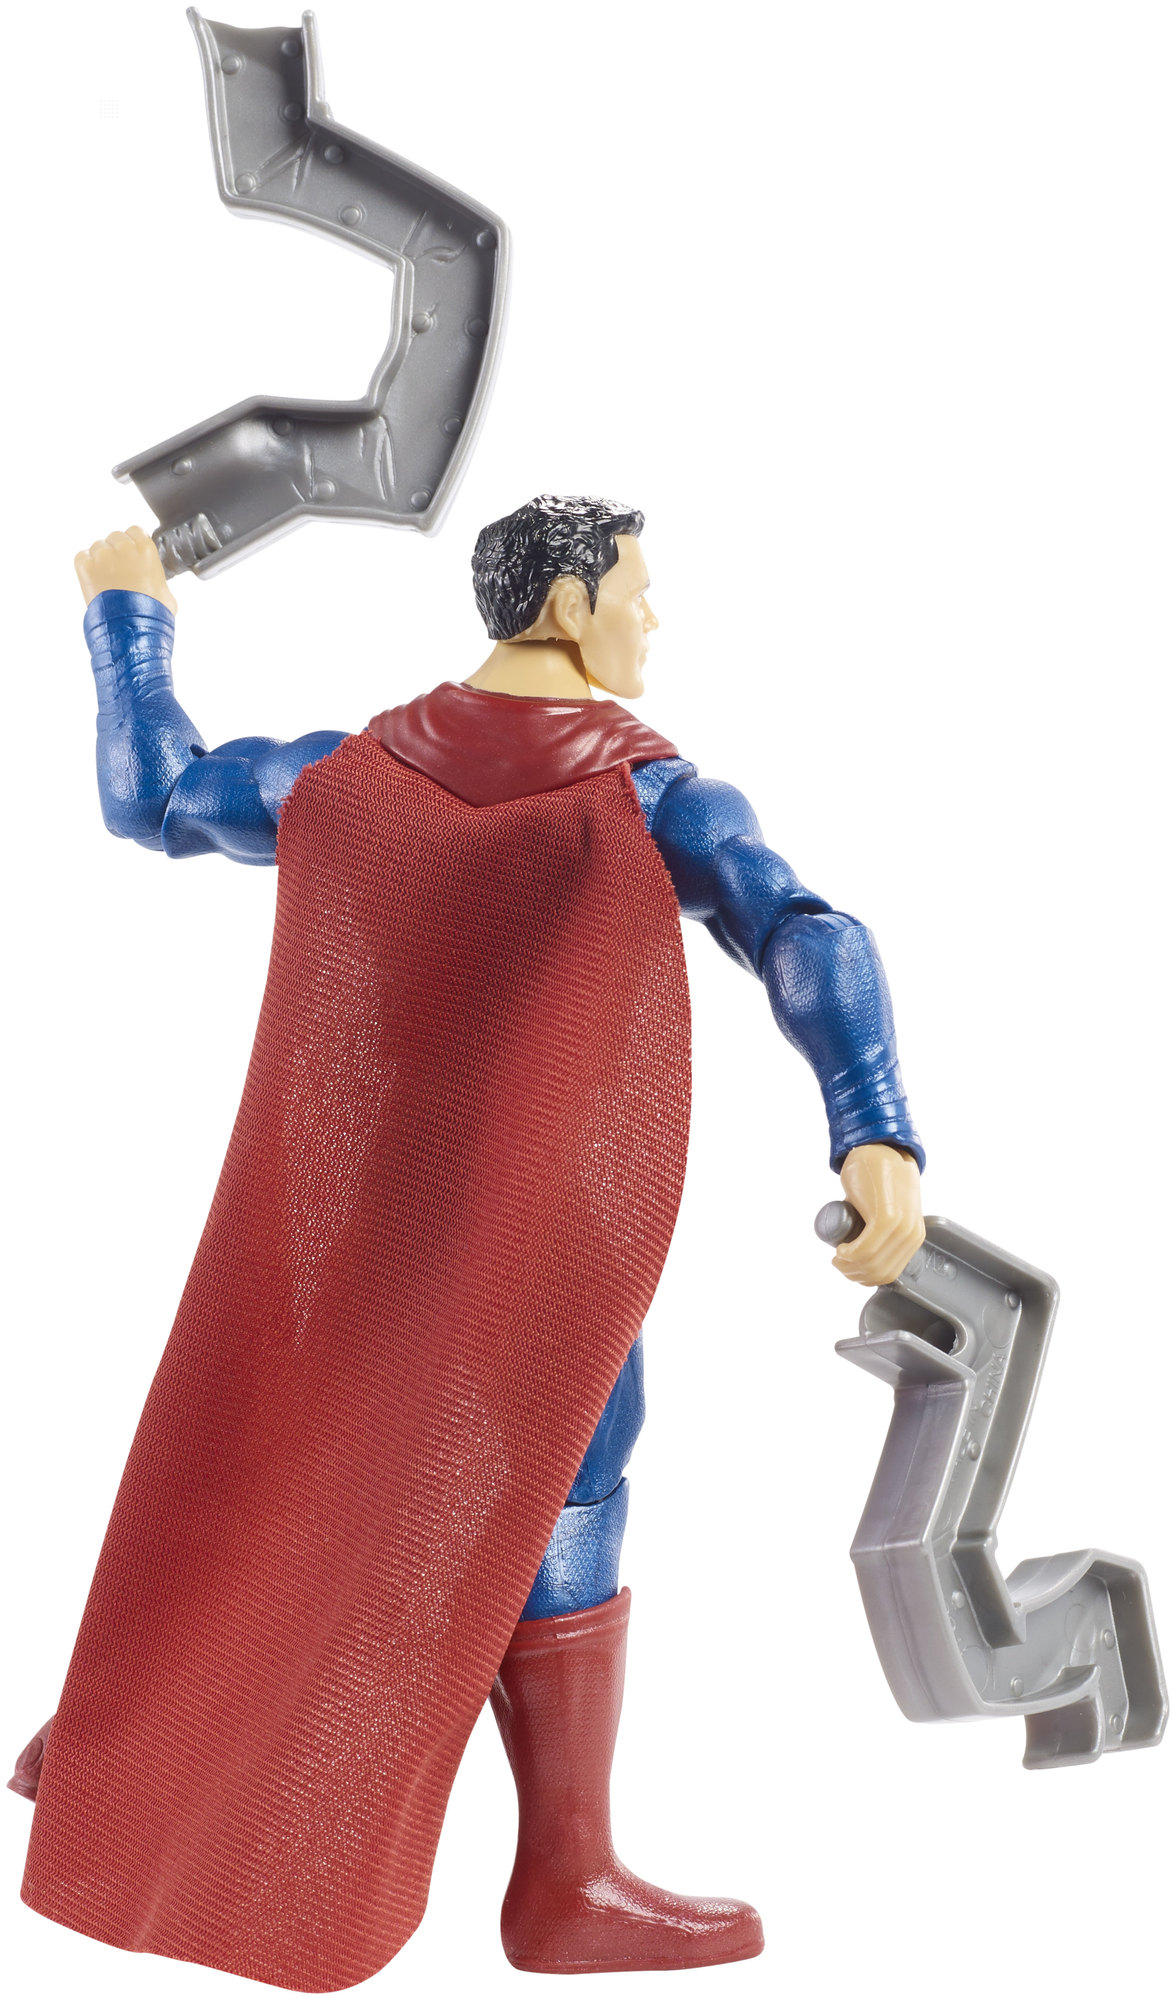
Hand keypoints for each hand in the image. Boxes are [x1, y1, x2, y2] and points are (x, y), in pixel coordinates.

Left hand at [74, 526, 176, 614]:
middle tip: (118, 572)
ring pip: (97, 547)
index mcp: (146, 548)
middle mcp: (124, 546)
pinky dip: (86, 567)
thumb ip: (159, 580)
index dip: (132, 544)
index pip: (134, 531)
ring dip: (100, 560)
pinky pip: (82, 557)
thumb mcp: (166, 593)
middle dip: (116, 552)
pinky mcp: (86, 566)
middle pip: (114, 537)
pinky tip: (95, 581)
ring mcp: (103, 555)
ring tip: (106, 581)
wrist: (132, 628)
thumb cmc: (152, 614)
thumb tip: (158, 587)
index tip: (131, 558)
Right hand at [832, 1144, 924, 1286]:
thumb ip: (885, 1230)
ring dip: (849, 1266)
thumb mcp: (890, 1210)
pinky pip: (866, 1249)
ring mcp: (901, 1226)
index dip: (864, 1277)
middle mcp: (911, 1233)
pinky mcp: (887, 1217)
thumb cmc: (878, 1178)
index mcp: (913, 1235)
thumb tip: (865, 1250)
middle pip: (879, 1272)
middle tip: (839, 1262)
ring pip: (871, 1263)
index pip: (889, 1273)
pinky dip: (849, 1254)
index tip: (848, 1269)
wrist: (877, 1149)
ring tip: (838, 1255)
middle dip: (854, 1274)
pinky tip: (841, 1249)